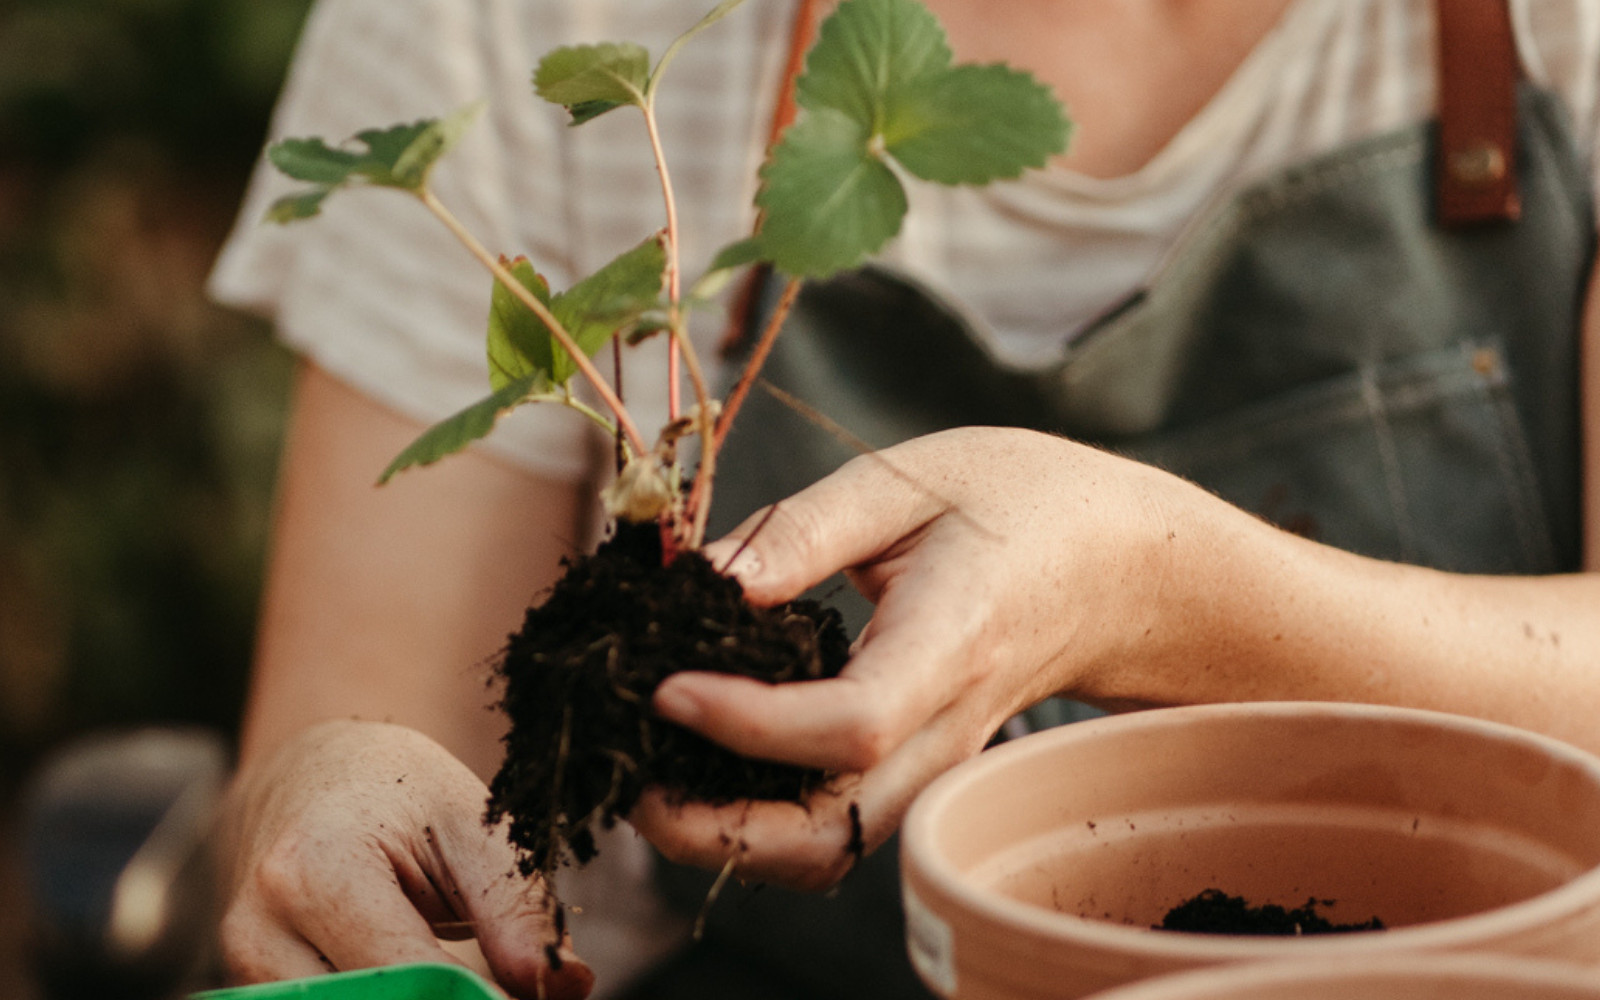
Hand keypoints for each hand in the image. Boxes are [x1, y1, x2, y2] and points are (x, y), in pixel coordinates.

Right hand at [218, 719, 592, 998]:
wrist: (309, 776)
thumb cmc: (399, 792)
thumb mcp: (475, 827)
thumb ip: (519, 912)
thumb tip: (569, 987)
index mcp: (316, 872)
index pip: (409, 978)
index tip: (527, 994)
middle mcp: (261, 931)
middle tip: (503, 986)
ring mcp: (243, 971)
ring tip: (470, 978)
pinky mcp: (250, 991)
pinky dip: (389, 999)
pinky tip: (422, 984)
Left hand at [632, 427, 1232, 889]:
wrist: (1113, 565)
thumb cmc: (1016, 504)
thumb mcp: (909, 480)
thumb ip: (805, 527)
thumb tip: (703, 579)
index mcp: (953, 641)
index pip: (851, 724)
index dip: (749, 723)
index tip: (664, 686)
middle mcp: (946, 729)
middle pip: (832, 830)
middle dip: (715, 827)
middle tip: (627, 773)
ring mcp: (935, 763)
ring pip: (828, 848)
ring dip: (728, 836)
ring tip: (648, 773)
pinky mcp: (917, 769)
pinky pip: (835, 824)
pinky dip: (759, 819)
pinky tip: (703, 764)